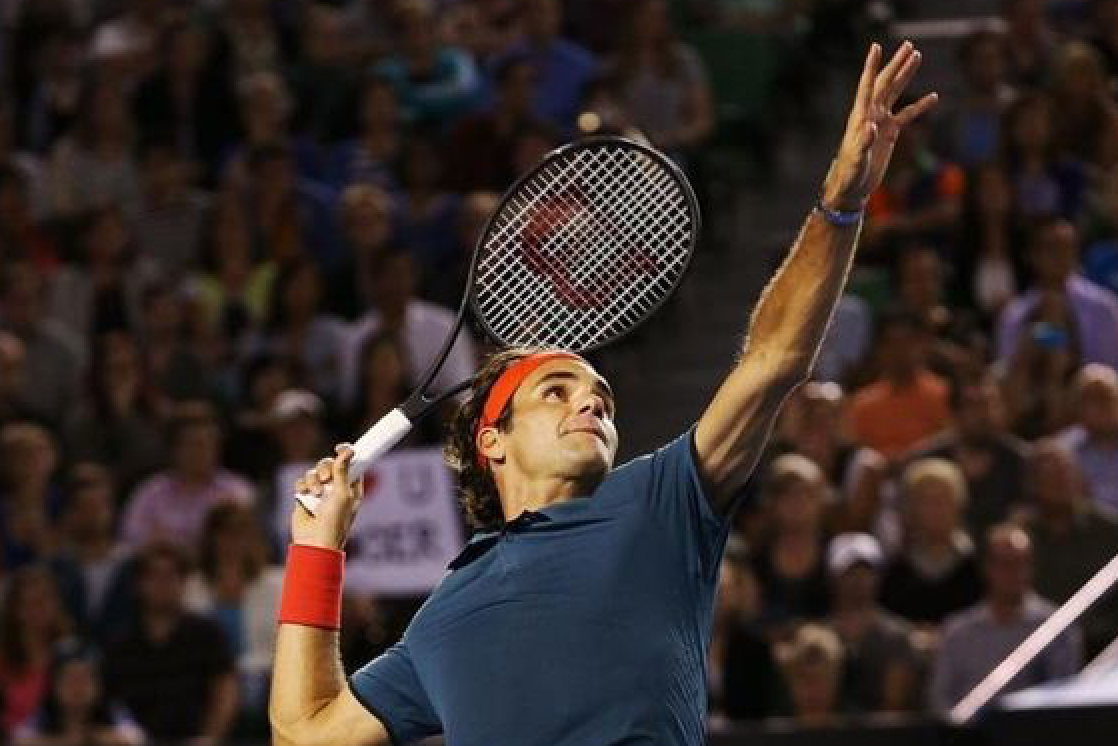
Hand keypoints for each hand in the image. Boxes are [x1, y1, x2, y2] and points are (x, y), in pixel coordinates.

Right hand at [291, 444, 362, 550]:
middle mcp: (336, 489)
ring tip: (316, 493)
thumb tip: (348, 450)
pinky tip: (305, 494)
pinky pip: (302, 482)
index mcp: (351, 488)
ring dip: (314, 479)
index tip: (341, 447)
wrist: (315, 542)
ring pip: (315, 472)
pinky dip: (303, 485)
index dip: (347, 454)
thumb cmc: (335, 521)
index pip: (351, 465)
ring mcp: (320, 493)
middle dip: (326, 467)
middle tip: (326, 477)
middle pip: (330, 465)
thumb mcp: (343, 494)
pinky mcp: (305, 498)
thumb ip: (343, 471)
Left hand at [822, 41, 937, 210]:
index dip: (871, 66)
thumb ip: (864, 142)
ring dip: (906, 75)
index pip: (867, 86)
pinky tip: (933, 97)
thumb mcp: (856, 159)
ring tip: (917, 56)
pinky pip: (907, 115)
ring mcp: (880, 122)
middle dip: (896, 64)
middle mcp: (870, 114)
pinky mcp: (889, 133)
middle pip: (885, 83)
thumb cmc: (849, 174)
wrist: (852, 188)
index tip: (876, 47)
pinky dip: (919, 106)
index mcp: (860, 116)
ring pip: (895, 93)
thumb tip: (872, 126)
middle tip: (909, 45)